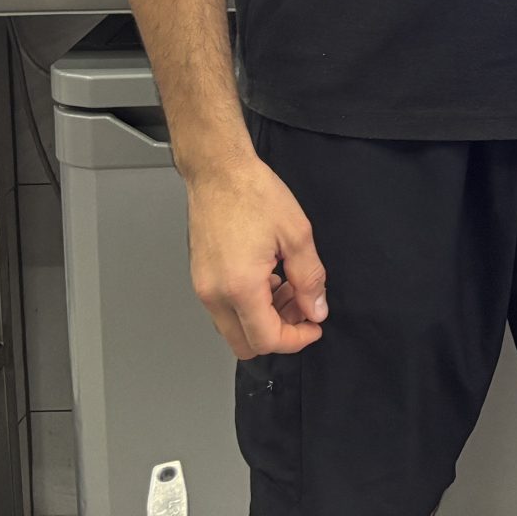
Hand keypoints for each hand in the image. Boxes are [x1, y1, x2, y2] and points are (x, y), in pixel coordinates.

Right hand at [186, 154, 328, 357]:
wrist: (218, 172)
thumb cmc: (254, 194)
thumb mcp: (297, 234)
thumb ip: (310, 278)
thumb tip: (316, 310)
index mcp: (240, 287)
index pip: (267, 340)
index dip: (296, 340)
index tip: (315, 325)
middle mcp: (215, 295)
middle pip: (246, 344)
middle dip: (278, 334)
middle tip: (301, 308)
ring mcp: (203, 288)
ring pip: (234, 328)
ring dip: (263, 320)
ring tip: (289, 287)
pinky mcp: (200, 278)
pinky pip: (224, 309)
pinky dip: (248, 306)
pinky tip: (268, 277)